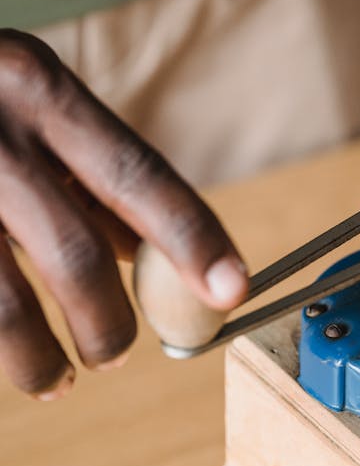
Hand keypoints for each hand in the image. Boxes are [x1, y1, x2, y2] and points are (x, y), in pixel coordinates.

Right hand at [0, 29, 248, 397]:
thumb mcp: (25, 103)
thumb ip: (87, 173)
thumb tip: (152, 250)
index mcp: (36, 86)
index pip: (137, 175)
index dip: (192, 238)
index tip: (232, 290)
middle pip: (76, 254)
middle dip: (108, 324)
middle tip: (116, 355)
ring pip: (4, 303)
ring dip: (41, 359)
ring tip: (57, 380)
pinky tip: (4, 357)